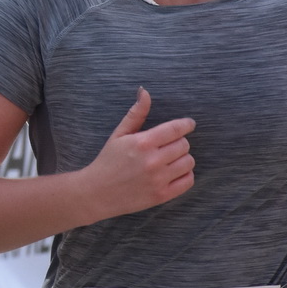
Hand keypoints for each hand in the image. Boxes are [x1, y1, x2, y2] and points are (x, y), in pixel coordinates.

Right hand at [81, 88, 195, 218]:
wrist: (97, 193)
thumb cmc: (108, 161)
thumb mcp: (119, 134)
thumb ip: (136, 113)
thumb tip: (145, 91)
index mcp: (143, 142)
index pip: (176, 129)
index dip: (186, 124)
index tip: (189, 124)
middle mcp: (153, 161)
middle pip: (184, 145)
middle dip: (179, 142)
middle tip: (169, 145)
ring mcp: (158, 179)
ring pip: (188, 162)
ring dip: (183, 159)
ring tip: (171, 160)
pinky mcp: (162, 195)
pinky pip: (188, 181)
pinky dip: (185, 175)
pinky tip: (173, 173)